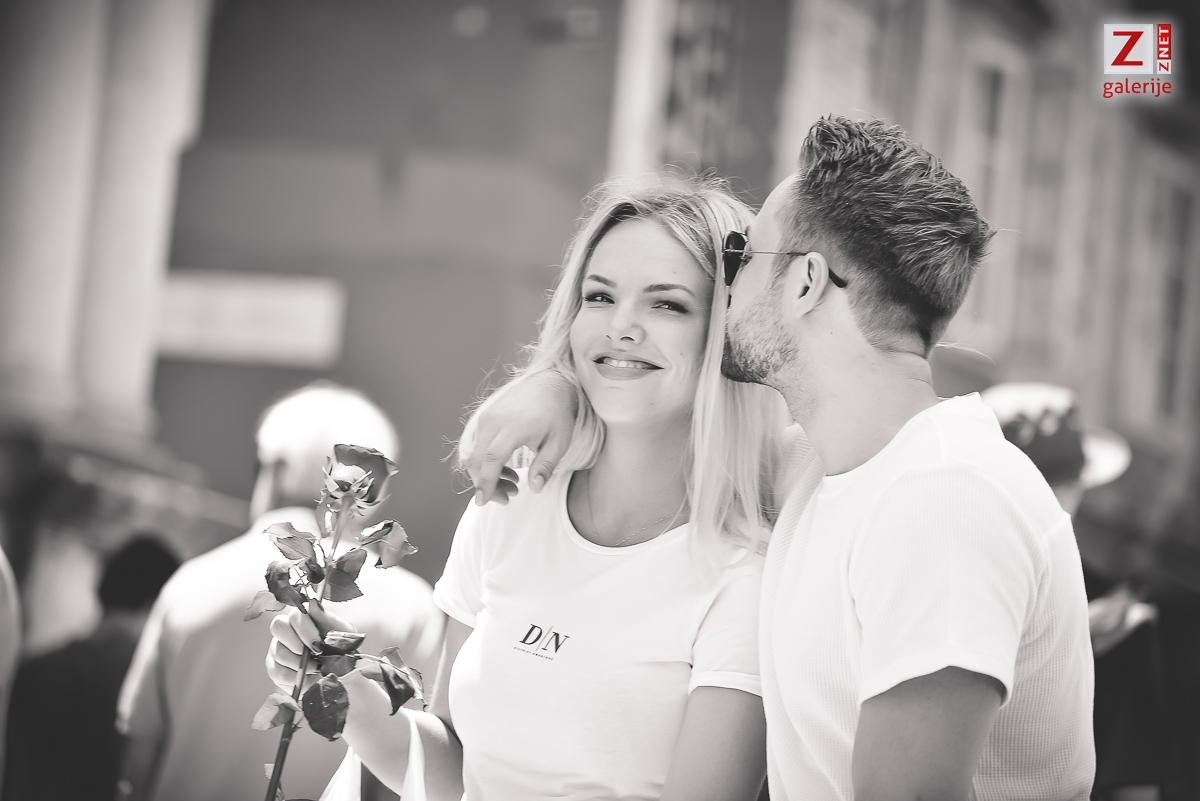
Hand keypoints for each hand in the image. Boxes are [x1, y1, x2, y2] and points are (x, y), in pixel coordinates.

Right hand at [266, 605, 355, 693]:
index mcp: (305, 618)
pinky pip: (277, 672)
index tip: (318, 644)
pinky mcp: (274, 668)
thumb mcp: (343, 635)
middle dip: (297, 644)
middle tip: (313, 656)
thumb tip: (313, 603)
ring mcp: (277, 648)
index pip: (295, 614)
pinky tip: (307, 677)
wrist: (340, 677)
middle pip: (278, 626)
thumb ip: (328, 619)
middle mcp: (288, 630)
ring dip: (300, 664)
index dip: (304, 629)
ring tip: (316, 668)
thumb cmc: (342, 653)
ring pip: (278, 652)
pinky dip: (295, 678)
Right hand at [463, 370, 576, 503]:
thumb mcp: (559, 441)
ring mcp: (487, 416)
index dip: (485, 482)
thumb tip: (534, 488)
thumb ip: (546, 466)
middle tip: (506, 498)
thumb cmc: (557, 413)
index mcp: (514, 426)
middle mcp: (494, 420)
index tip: (483, 501)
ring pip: (474, 453)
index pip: (491, 459)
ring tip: (512, 483)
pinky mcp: (485, 416)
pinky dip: (485, 462)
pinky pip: (476, 444)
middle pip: (477, 459)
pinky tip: (505, 469)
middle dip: (486, 484)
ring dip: (486, 474)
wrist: (549, 382)